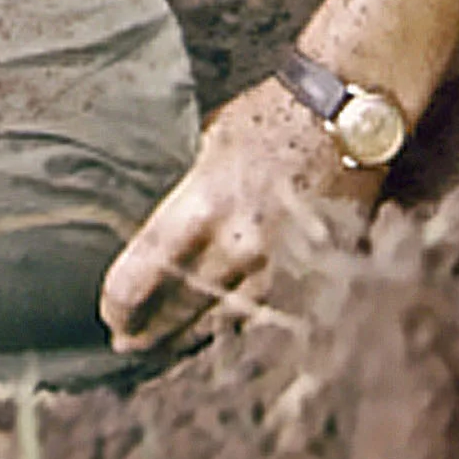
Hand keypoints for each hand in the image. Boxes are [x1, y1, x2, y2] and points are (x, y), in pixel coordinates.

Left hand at [100, 77, 383, 352]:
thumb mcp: (210, 141)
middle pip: (176, 313)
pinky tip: (221, 330)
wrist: (346, 117)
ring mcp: (274, 268)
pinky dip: (237, 325)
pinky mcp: (307, 276)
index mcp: (199, 207)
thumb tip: (165, 223)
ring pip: (220, 324)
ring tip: (171, 344)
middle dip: (149, 334)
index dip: (118, 308)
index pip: (138, 280)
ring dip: (190, 337)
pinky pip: (262, 316)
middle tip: (130, 345)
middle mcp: (234, 247)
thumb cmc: (274, 114)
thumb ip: (187, 190)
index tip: (112, 316)